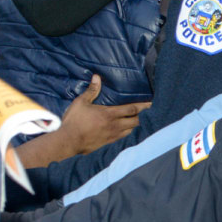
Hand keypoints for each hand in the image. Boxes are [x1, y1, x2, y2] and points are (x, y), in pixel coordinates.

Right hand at [12, 78, 148, 167]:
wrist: (68, 142)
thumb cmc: (74, 121)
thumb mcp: (81, 103)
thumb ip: (91, 91)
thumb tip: (97, 77)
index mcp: (110, 114)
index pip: (133, 109)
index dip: (144, 106)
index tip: (153, 103)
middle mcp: (115, 126)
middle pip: (137, 121)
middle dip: (144, 116)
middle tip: (152, 112)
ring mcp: (113, 136)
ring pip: (132, 131)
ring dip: (137, 125)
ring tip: (142, 121)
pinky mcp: (109, 144)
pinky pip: (124, 138)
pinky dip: (130, 134)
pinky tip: (129, 131)